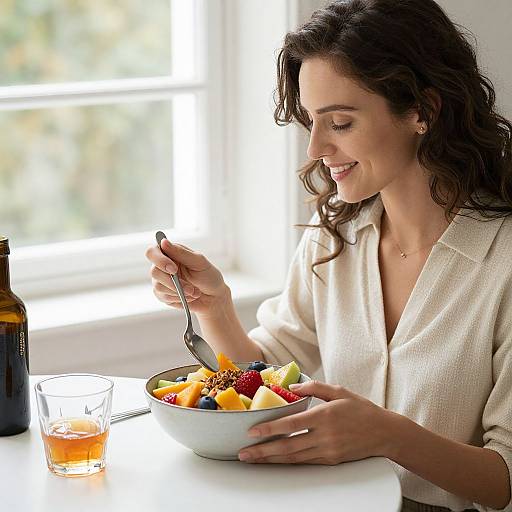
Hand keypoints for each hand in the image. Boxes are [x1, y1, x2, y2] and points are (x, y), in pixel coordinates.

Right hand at [145, 238, 227, 316]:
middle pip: (154, 271)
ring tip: (193, 292)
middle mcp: (163, 266)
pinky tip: (188, 296)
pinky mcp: (163, 294)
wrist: (213, 297)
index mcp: (171, 253)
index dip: (159, 260)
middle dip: (173, 282)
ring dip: (178, 291)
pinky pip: (163, 297)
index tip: (173, 269)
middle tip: (189, 288)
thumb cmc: (208, 276)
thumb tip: (163, 242)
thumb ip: (181, 253)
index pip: (152, 252)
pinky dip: (178, 298)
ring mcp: (161, 281)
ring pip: (158, 286)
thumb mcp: (199, 262)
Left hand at [238, 380, 396, 463]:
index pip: (290, 424)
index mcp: (324, 415)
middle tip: (243, 453)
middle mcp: (324, 435)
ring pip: (294, 457)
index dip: (269, 429)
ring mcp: (327, 450)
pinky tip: (276, 461)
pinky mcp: (331, 460)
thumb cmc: (361, 409)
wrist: (384, 433)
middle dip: (263, 451)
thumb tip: (291, 388)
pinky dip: (288, 462)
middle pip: (287, 445)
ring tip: (254, 460)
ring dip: (271, 459)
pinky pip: (305, 462)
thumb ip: (313, 388)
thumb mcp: (338, 391)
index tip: (252, 431)